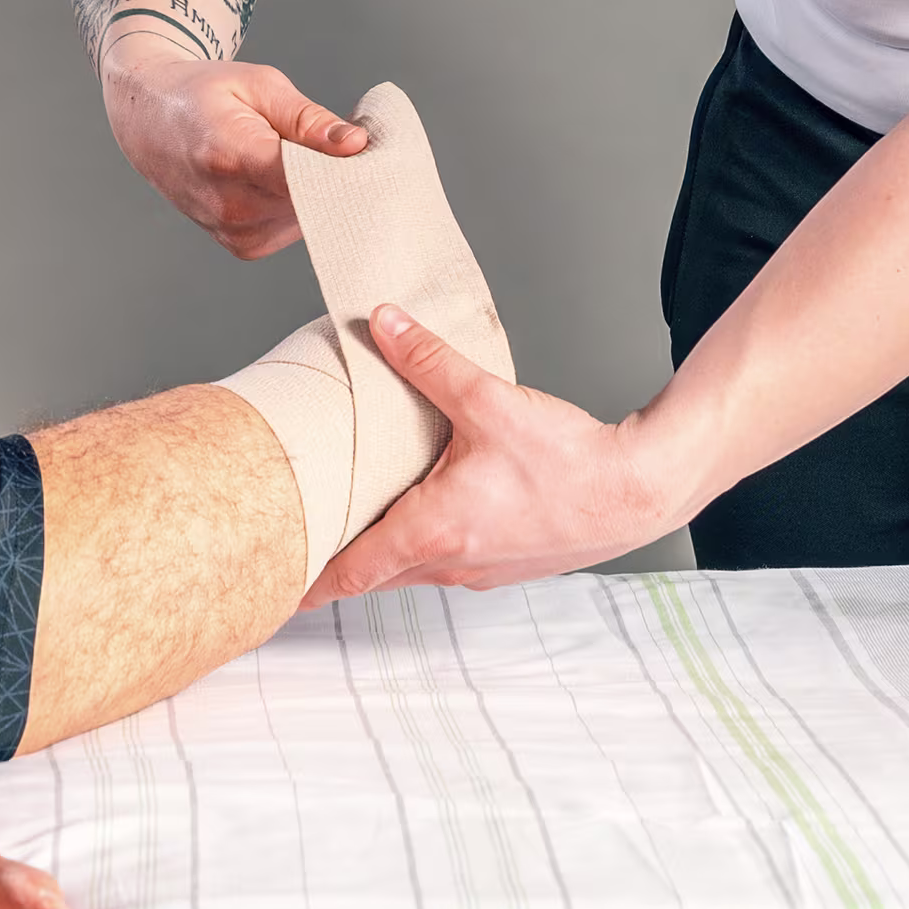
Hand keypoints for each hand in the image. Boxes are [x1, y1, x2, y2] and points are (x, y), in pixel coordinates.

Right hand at [97, 54, 365, 259]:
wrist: (148, 121)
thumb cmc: (202, 95)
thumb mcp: (258, 85)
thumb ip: (308, 119)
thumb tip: (356, 145)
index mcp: (230, 155)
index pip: (307, 177)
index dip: (346, 166)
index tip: (370, 150)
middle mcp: (230, 205)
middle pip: (316, 202)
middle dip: (339, 176)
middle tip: (343, 144)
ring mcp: (234, 232)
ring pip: (312, 218)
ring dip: (321, 192)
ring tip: (300, 157)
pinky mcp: (242, 247)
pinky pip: (296, 229)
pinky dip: (302, 206)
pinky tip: (285, 180)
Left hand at [305, 305, 689, 606]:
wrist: (637, 490)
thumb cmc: (569, 460)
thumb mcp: (489, 400)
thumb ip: (428, 362)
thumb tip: (382, 324)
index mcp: (432, 530)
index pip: (349, 572)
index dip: (304, 581)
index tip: (271, 584)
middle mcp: (449, 562)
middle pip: (373, 573)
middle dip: (335, 559)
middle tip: (298, 540)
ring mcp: (479, 571)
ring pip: (411, 567)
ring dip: (382, 549)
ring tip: (354, 518)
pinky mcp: (504, 565)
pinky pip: (446, 561)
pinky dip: (423, 543)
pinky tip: (426, 508)